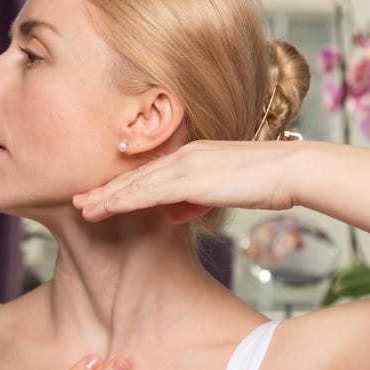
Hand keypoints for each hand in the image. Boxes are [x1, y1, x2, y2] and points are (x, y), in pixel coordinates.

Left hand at [72, 140, 302, 222]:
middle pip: (135, 176)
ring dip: (106, 196)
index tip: (98, 196)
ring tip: (81, 208)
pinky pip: (151, 191)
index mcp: (193, 156)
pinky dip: (125, 199)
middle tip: (76, 200)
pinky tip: (106, 207)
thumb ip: (195, 201)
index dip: (120, 186)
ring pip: (136, 183)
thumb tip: (172, 214)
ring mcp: (188, 164)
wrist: (294, 170)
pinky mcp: (193, 176)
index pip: (149, 174)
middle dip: (104, 190)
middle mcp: (185, 155)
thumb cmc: (268, 182)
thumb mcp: (224, 193)